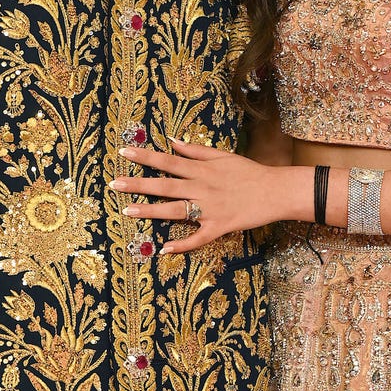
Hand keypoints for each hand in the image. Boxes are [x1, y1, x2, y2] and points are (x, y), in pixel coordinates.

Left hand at [111, 138, 287, 253]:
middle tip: (114, 184)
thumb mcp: (222, 155)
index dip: (145, 156)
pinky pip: (198, 238)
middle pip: (165, 185)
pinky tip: (164, 249)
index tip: (124, 152)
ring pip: (175, 210)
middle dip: (138, 184)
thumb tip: (172, 142)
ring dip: (150, 211)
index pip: (168, 161)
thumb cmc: (249, 172)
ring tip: (127, 211)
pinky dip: (182, 244)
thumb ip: (196, 151)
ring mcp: (209, 208)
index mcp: (201, 169)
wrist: (275, 191)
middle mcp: (202, 187)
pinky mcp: (219, 226)